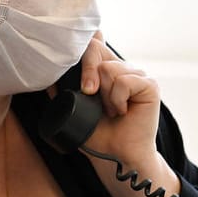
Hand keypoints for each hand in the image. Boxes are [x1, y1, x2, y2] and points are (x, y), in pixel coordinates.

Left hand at [72, 33, 180, 196]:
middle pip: (98, 50)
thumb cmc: (101, 134)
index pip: (96, 43)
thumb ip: (63, 91)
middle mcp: (123, 68)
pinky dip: (117, 98)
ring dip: (105, 94)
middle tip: (89, 93)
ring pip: (110, 68)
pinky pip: (125, 81)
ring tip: (112, 110)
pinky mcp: (150, 85)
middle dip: (87, 71)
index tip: (78, 50)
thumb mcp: (75, 109)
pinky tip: (122, 111)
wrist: (119, 154)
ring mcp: (138, 75)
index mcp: (107, 70)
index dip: (87, 43)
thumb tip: (47, 75)